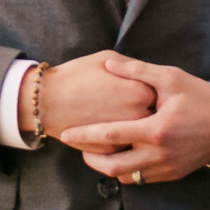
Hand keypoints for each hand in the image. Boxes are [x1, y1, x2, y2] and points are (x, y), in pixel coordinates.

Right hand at [21, 50, 156, 143]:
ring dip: (141, 130)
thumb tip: (146, 71)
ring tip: (132, 120)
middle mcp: (138, 117)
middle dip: (152, 112)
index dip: (156, 90)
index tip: (153, 89)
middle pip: (157, 116)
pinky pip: (128, 147)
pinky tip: (118, 131)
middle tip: (144, 107)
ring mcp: (126, 137)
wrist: (47, 101)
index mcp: (141, 92)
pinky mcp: (114, 151)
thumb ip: (131, 65)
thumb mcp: (105, 58)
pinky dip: (126, 141)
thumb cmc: (76, 75)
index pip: (162, 93)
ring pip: (144, 135)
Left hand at [62, 57, 209, 183]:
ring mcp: (166, 168)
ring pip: (126, 177)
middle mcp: (159, 154)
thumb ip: (137, 71)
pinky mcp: (172, 174)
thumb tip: (107, 63)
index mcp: (156, 129)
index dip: (84, 135)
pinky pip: (141, 179)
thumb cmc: (200, 96)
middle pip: (112, 166)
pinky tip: (119, 157)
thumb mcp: (170, 78)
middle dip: (90, 159)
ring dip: (106, 167)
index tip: (66, 133)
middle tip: (78, 147)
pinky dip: (126, 171)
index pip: (110, 135)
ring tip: (95, 153)